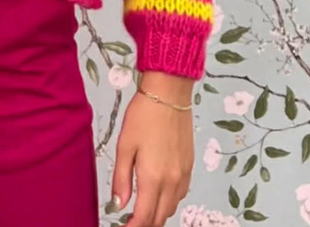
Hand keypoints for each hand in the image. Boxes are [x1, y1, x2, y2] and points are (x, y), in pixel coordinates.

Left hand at [108, 82, 193, 225]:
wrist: (169, 96)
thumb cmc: (142, 117)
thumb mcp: (124, 145)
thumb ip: (121, 178)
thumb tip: (119, 205)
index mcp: (153, 178)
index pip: (144, 218)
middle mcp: (172, 182)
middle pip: (160, 218)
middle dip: (145, 224)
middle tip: (129, 221)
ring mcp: (183, 176)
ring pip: (171, 208)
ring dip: (157, 214)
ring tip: (141, 209)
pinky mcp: (190, 167)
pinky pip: (180, 195)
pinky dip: (168, 202)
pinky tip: (157, 194)